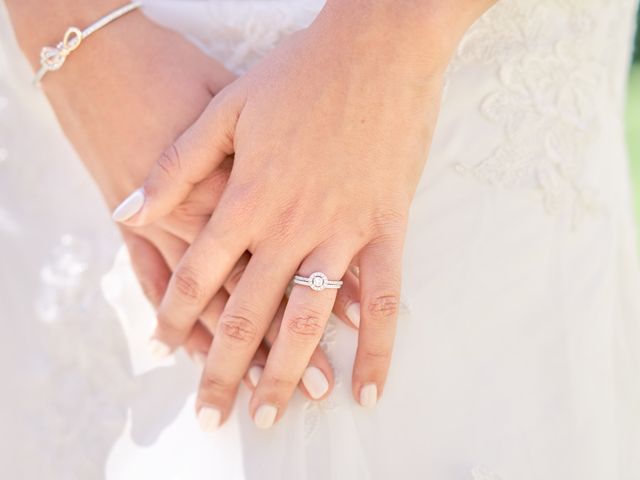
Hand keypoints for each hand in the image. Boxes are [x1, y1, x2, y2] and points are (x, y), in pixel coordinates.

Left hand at [117, 2, 452, 427]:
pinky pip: (383, 299)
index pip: (201, 272)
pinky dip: (378, 348)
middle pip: (248, 311)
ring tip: (271, 416)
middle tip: (213, 416)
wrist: (376, 46)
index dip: (176, 314)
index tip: (166, 350)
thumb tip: (128, 210)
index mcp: (247, 196)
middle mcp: (290, 225)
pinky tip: (368, 389)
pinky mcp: (387, 227)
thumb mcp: (226, 107)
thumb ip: (177, 165)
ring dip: (287, 372)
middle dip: (225, 368)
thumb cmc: (301, 71)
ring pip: (307, 317)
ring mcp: (342, 230)